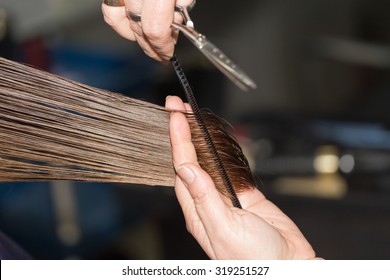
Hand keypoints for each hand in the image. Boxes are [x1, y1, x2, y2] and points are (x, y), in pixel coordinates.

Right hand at [102, 0, 192, 61]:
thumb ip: (182, 5)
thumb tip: (177, 24)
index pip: (155, 29)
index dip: (162, 47)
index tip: (169, 54)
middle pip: (139, 28)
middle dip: (153, 45)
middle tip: (163, 51)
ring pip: (121, 21)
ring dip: (138, 36)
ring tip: (151, 39)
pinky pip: (109, 10)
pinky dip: (119, 22)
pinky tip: (133, 27)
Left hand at [166, 95, 317, 258]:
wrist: (287, 266)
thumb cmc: (254, 258)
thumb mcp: (225, 228)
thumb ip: (206, 198)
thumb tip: (187, 170)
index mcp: (197, 210)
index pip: (182, 167)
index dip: (178, 139)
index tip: (175, 116)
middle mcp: (208, 201)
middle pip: (191, 159)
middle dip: (182, 131)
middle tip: (176, 106)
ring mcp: (226, 196)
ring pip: (209, 160)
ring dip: (200, 137)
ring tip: (191, 115)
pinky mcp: (245, 193)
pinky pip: (231, 166)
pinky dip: (223, 150)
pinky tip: (216, 138)